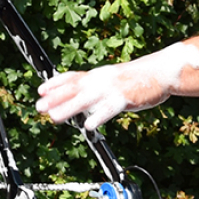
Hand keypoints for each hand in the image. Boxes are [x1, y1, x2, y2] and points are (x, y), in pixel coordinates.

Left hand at [36, 60, 169, 130]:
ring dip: (68, 108)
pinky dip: (98, 116)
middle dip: (55, 97)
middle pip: (74, 88)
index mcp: (97, 75)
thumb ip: (95, 88)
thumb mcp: (111, 80)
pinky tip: (88, 125)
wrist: (159, 73)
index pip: (72, 77)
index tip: (40, 90)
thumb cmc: (135, 80)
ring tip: (54, 117)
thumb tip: (79, 98)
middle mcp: (100, 80)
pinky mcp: (124, 98)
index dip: (55, 83)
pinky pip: (109, 109)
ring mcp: (111, 89)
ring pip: (86, 99)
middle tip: (39, 106)